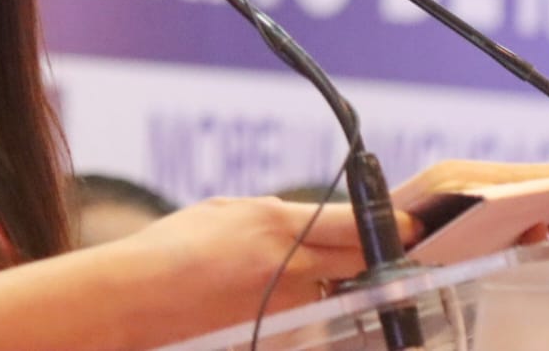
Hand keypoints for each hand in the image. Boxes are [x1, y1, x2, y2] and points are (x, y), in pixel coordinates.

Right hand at [109, 197, 420, 331]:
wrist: (136, 298)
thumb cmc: (171, 248)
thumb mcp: (225, 212)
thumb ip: (274, 218)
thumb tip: (307, 225)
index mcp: (277, 225)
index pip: (353, 225)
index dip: (390, 225)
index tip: (412, 225)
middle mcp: (290, 266)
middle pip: (359, 263)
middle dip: (374, 257)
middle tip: (388, 252)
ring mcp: (285, 306)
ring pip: (332, 293)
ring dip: (330, 285)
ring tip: (297, 277)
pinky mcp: (275, 335)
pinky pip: (304, 319)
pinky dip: (300, 309)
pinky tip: (272, 302)